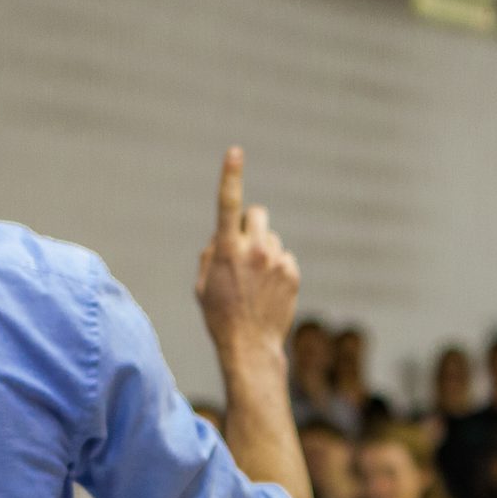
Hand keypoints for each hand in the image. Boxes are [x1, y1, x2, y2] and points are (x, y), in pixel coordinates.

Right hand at [196, 148, 299, 362]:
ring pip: (271, 238)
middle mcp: (254, 250)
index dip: (230, 176)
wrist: (250, 345)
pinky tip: (269, 290)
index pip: (228, 204)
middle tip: (243, 249)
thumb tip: (225, 236)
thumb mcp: (204, 282)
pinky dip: (277, 268)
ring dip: (263, 251)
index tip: (234, 152)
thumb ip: (212, 252)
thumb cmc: (220, 314)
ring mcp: (276, 260)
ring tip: (255, 281)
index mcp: (227, 250)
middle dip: (250, 225)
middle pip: (257, 214)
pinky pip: (284, 257)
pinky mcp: (292, 272)